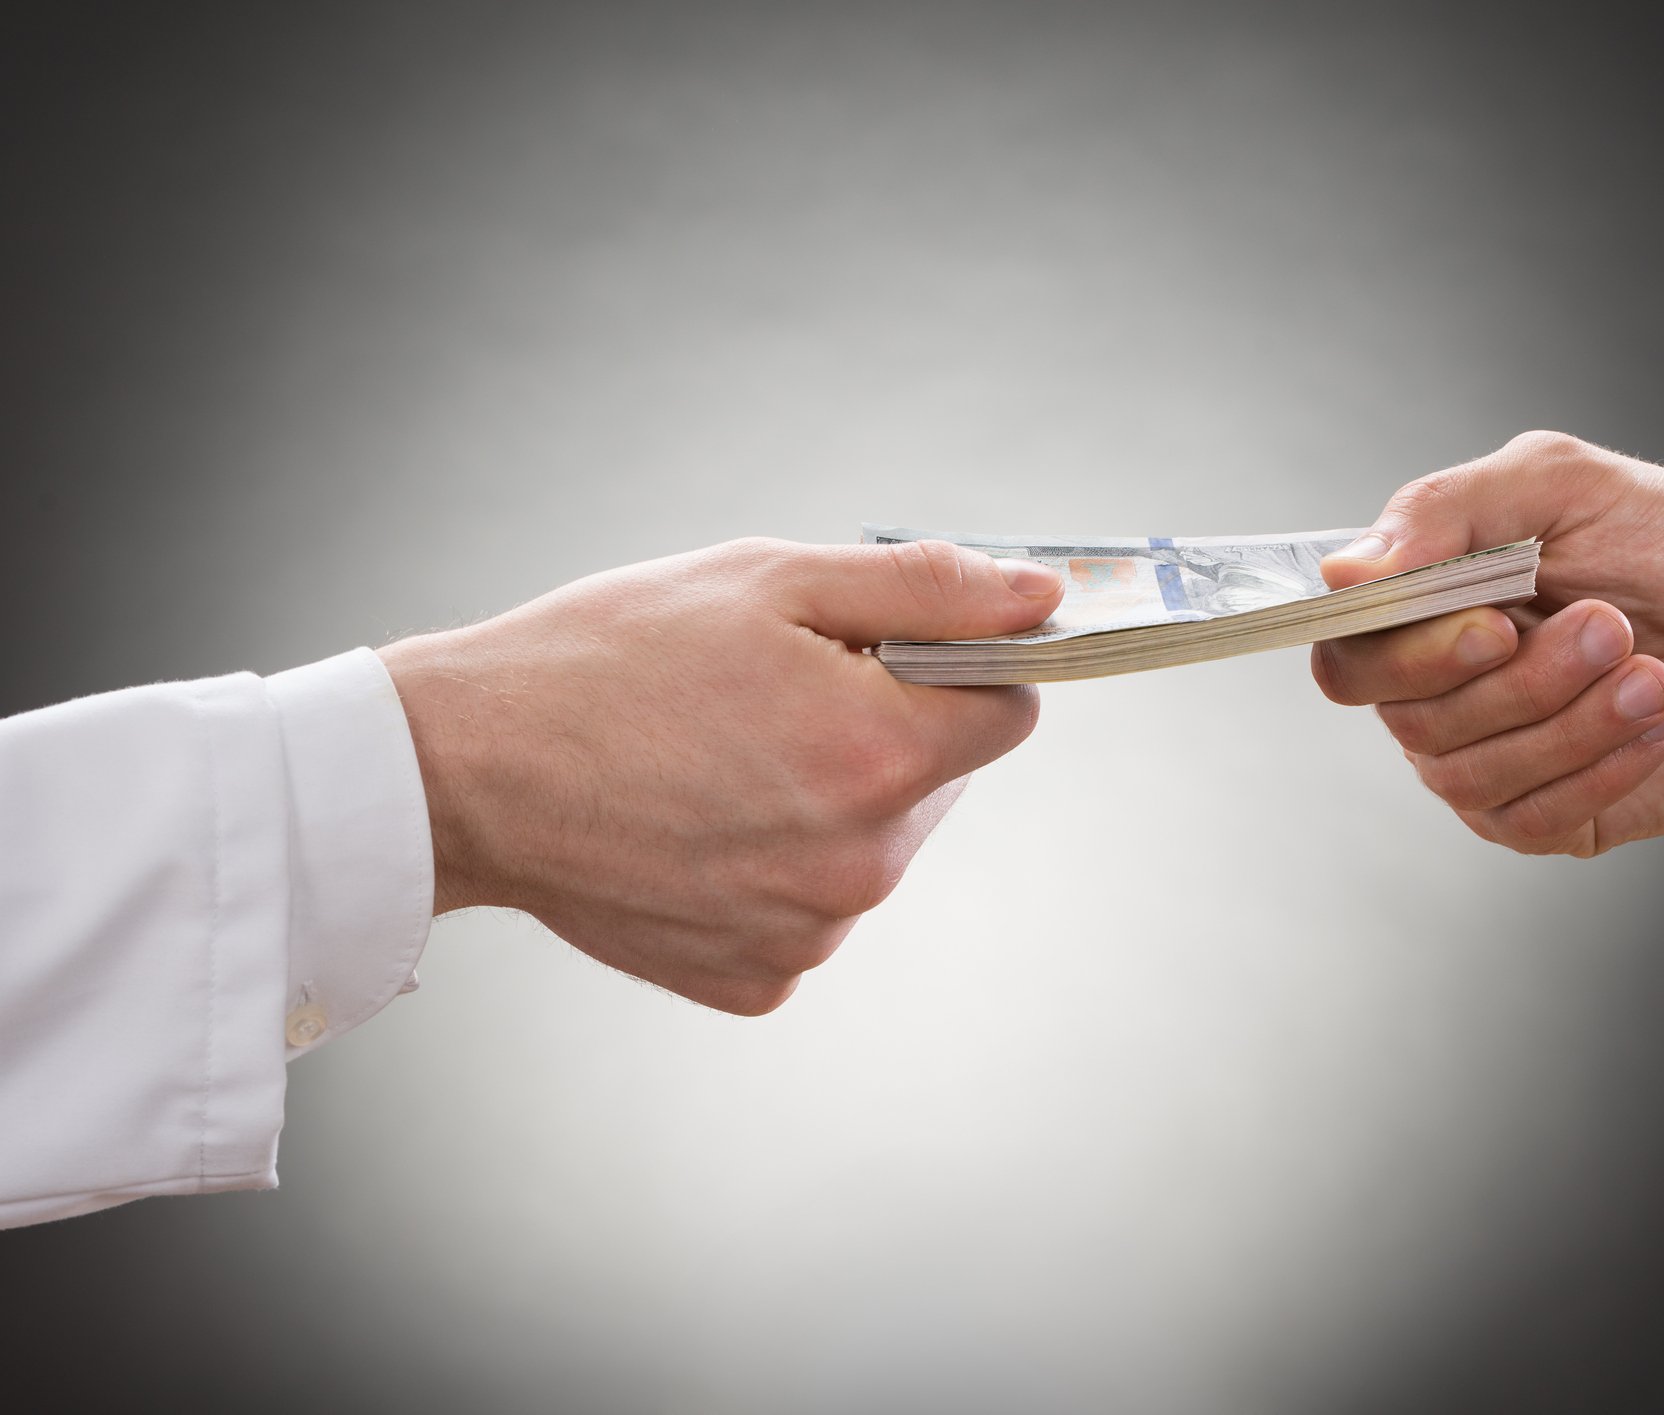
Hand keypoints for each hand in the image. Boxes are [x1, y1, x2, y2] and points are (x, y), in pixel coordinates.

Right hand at [378, 538, 1062, 1014]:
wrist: (466, 771)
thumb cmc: (609, 657)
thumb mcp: (771, 580)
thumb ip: (927, 588)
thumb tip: (1042, 597)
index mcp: (881, 753)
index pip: (1009, 706)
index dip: (957, 665)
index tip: (887, 650)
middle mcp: (863, 862)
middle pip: (939, 781)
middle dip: (887, 730)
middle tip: (773, 695)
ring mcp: (811, 932)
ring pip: (876, 846)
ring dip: (831, 800)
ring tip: (722, 758)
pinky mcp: (759, 980)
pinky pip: (812, 909)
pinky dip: (776, 868)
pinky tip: (700, 826)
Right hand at [1311, 431, 1663, 856]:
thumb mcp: (1564, 483)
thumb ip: (1446, 511)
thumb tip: (1344, 571)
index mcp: (1422, 608)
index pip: (1348, 658)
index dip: (1410, 655)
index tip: (1498, 622)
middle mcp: (1438, 691)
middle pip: (1415, 721)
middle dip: (1527, 681)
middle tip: (1611, 625)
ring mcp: (1485, 760)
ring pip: (1476, 774)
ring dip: (1580, 719)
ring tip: (1650, 669)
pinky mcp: (1544, 817)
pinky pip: (1535, 817)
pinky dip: (1608, 764)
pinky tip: (1656, 715)